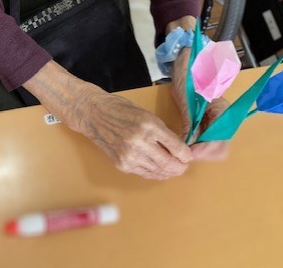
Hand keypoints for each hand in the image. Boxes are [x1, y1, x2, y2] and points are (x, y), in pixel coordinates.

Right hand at [23, 60, 191, 179]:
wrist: (93, 114)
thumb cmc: (119, 109)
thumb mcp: (145, 113)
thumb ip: (160, 130)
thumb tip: (177, 145)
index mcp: (149, 125)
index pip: (175, 146)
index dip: (186, 154)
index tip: (189, 155)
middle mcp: (140, 142)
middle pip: (169, 163)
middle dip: (180, 166)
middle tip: (184, 165)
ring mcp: (130, 155)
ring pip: (158, 171)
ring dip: (169, 172)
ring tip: (174, 169)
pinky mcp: (122, 164)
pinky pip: (144, 173)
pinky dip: (155, 173)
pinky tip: (160, 170)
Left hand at [171, 48, 229, 161]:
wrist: (187, 69)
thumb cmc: (187, 80)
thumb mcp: (186, 100)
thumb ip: (189, 122)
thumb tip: (188, 143)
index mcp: (223, 110)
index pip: (220, 137)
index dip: (205, 147)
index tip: (190, 151)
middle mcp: (225, 119)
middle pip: (222, 147)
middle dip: (205, 153)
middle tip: (187, 152)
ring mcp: (220, 123)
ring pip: (217, 148)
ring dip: (203, 152)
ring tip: (187, 149)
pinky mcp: (212, 125)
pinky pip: (210, 143)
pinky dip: (201, 147)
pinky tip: (189, 145)